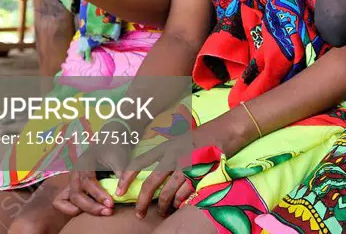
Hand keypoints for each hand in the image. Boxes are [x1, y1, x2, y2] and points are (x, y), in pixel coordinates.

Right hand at [52, 138, 131, 216]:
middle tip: (108, 211)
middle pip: (77, 193)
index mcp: (84, 162)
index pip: (87, 181)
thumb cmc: (114, 148)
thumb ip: (119, 172)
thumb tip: (120, 192)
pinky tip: (87, 212)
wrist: (109, 142)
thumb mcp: (119, 156)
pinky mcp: (75, 187)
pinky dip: (72, 209)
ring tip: (104, 212)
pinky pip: (65, 201)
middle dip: (92, 206)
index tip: (111, 203)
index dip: (98, 194)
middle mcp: (75, 172)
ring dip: (87, 209)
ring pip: (73, 198)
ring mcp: (73, 180)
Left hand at [119, 111, 252, 218]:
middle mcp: (173, 155)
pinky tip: (180, 205)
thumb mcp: (181, 139)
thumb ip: (168, 153)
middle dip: (143, 201)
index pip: (140, 162)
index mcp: (166, 146)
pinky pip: (185, 193)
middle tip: (139, 214)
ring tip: (163, 212)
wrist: (226, 130)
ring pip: (168, 192)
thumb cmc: (204, 136)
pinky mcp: (198, 172)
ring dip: (164, 206)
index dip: (127, 177)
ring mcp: (186, 164)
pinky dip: (181, 202)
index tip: (119, 191)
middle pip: (151, 182)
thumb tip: (156, 173)